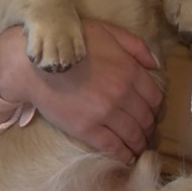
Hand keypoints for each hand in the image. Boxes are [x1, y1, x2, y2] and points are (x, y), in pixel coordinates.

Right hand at [0, 20, 162, 164]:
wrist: (35, 64)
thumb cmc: (70, 43)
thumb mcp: (108, 32)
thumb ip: (136, 46)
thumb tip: (156, 65)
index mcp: (129, 71)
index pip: (155, 98)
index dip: (154, 108)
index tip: (151, 113)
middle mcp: (122, 94)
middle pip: (145, 118)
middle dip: (148, 128)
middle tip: (145, 133)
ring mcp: (105, 113)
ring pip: (133, 135)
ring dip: (139, 144)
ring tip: (138, 148)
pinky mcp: (86, 129)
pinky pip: (113, 146)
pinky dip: (124, 154)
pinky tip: (127, 158)